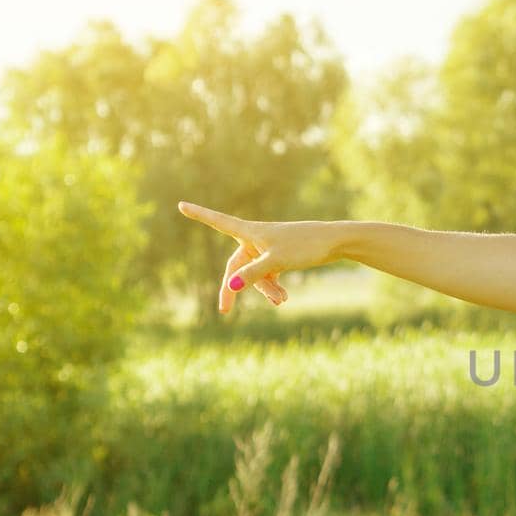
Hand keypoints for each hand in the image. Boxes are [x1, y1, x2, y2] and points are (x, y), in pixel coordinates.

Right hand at [178, 201, 339, 313]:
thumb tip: (232, 286)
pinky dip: (273, 287)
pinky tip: (283, 299)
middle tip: (223, 311)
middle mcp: (255, 239)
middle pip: (235, 266)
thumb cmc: (305, 245)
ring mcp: (267, 249)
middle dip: (234, 288)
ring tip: (282, 301)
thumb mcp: (276, 261)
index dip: (199, 214)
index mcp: (250, 232)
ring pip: (254, 275)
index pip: (217, 222)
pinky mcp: (279, 257)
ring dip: (264, 290)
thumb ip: (253, 274)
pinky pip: (267, 276)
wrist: (334, 243)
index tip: (181, 205)